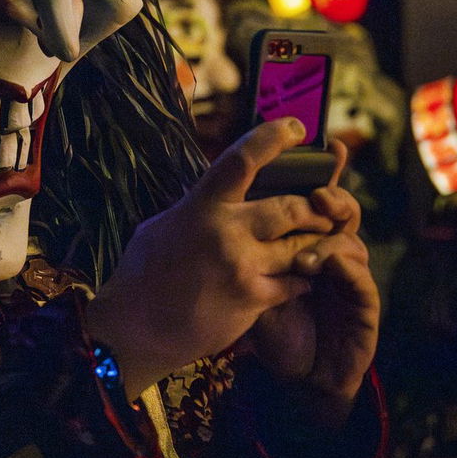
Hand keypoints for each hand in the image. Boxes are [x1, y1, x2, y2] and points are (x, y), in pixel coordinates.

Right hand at [83, 118, 334, 396]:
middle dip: (314, 209)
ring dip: (313, 247)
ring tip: (313, 247)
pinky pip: (295, 283)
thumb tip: (218, 192)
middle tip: (321, 210)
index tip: (296, 128)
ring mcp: (242, 266)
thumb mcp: (163, 227)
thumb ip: (196, 209)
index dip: (273, 138)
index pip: (242, 160)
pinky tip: (294, 282)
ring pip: (302, 247)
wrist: (135, 329)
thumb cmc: (142, 276)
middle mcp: (224, 231)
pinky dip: (301, 280)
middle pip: (292, 207)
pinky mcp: (253, 299)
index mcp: (200, 207)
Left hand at [247, 157, 379, 428]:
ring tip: (305, 248)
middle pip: (337, 208)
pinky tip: (321, 267)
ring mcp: (349, 276)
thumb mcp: (243, 279)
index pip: (307, 195)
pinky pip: (359, 279)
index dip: (310, 166)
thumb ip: (238, 242)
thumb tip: (212, 201)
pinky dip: (341, 268)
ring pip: (350, 239)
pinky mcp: (363, 307)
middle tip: (315, 194)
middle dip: (328, 195)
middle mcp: (328, 250)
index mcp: (300, 238)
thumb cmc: (269, 323)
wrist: (295, 376)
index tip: (302, 135)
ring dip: (327, 237)